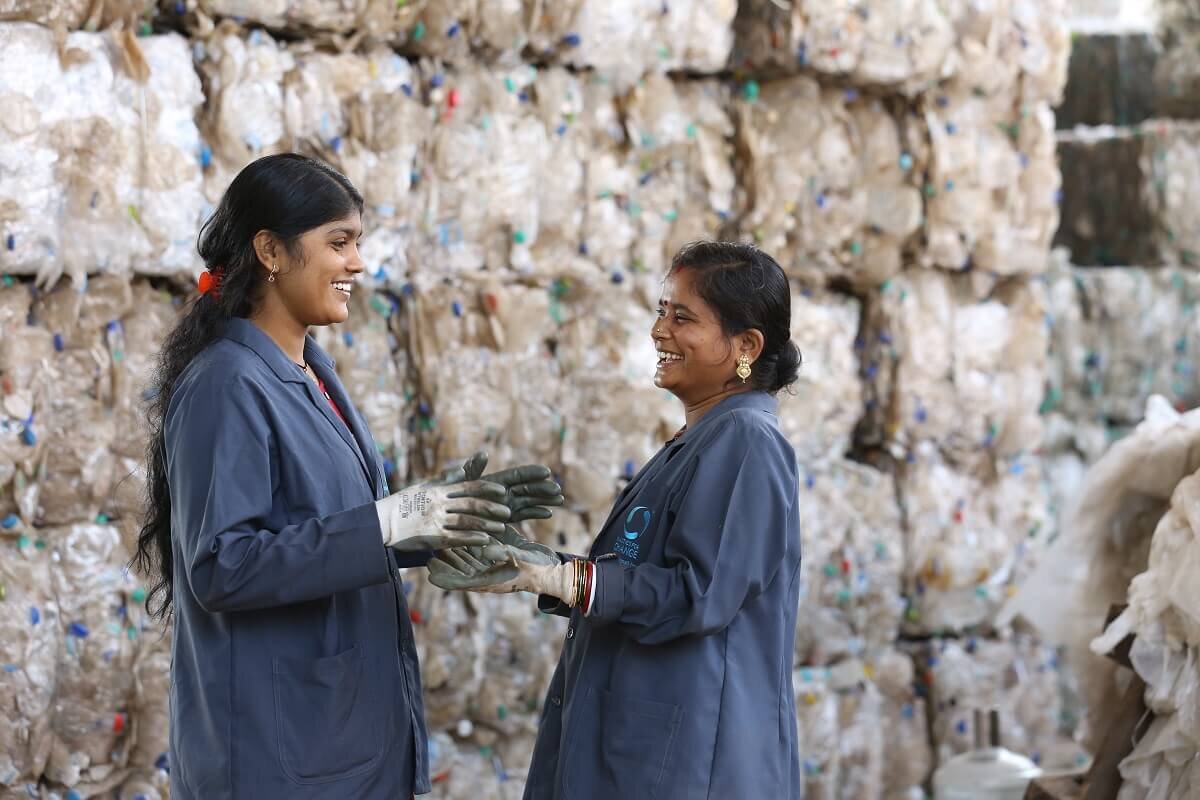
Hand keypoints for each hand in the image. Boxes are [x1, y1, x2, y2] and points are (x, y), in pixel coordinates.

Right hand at [375, 476, 510, 551]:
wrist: (381, 523)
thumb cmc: (403, 504)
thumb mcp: (423, 487)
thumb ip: (446, 479)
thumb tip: (464, 468)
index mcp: (438, 490)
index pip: (468, 486)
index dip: (487, 488)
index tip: (502, 491)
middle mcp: (438, 503)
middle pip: (471, 503)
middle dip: (491, 507)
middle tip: (508, 512)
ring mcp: (435, 520)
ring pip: (467, 521)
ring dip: (486, 524)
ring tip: (501, 527)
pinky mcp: (432, 537)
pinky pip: (456, 538)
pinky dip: (472, 538)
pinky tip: (485, 540)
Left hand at [427, 527, 577, 601]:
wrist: (552, 570)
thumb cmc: (538, 569)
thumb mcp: (521, 560)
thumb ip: (503, 554)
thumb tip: (485, 549)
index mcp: (488, 581)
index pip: (459, 582)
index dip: (444, 577)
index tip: (429, 572)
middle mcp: (486, 574)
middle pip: (458, 570)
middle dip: (443, 562)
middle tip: (427, 553)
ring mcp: (490, 565)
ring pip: (465, 560)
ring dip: (453, 553)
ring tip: (437, 543)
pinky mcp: (496, 555)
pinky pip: (477, 551)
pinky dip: (468, 545)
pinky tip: (458, 533)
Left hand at [438, 451, 564, 521]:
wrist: (441, 520)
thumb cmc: (446, 499)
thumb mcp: (457, 483)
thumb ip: (471, 471)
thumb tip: (483, 453)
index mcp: (493, 482)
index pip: (516, 475)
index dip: (531, 473)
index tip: (546, 471)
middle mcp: (501, 493)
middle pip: (526, 488)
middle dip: (542, 488)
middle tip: (557, 489)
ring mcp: (503, 506)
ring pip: (528, 501)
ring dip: (544, 500)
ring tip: (560, 499)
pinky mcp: (503, 521)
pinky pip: (521, 515)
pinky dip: (534, 513)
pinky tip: (547, 512)